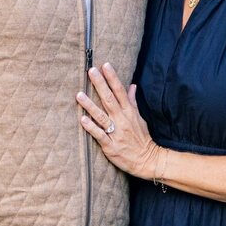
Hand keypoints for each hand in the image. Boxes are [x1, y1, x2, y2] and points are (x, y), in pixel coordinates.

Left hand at [78, 64, 158, 178]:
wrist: (147, 160)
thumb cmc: (142, 138)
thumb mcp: (139, 118)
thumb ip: (132, 102)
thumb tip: (132, 86)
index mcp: (129, 112)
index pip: (120, 91)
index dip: (112, 78)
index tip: (105, 65)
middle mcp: (122, 120)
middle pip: (109, 99)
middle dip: (100, 84)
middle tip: (91, 71)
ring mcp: (116, 133)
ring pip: (101, 116)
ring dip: (90, 105)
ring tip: (79, 94)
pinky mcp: (110, 146)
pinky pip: (99, 135)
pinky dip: (91, 127)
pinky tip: (82, 119)